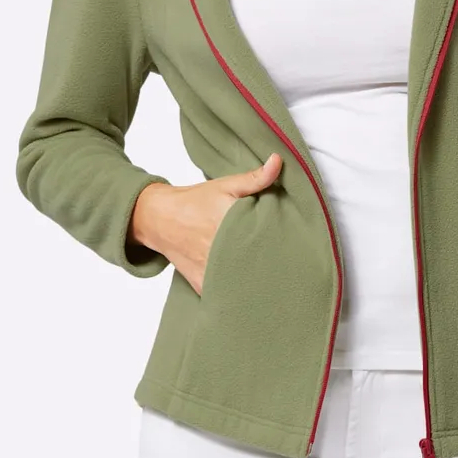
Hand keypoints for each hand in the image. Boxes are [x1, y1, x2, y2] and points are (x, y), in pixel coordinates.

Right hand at [129, 153, 282, 293]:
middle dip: (273, 266)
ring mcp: (210, 271)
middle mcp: (219, 250)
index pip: (266, 239)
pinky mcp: (202, 285)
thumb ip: (255, 178)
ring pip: (242, 284)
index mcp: (229, 224)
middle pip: (256, 264)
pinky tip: (253, 294)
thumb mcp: (226, 185)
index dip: (284, 244)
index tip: (297, 247)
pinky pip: (225, 296)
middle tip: (293, 266)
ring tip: (278, 283)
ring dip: (257, 283)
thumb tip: (278, 161)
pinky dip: (238, 296)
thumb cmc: (196, 201)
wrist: (160, 219)